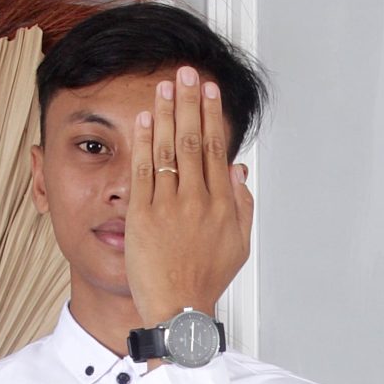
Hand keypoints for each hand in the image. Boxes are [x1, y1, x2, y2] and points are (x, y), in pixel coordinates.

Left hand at [124, 65, 254, 326]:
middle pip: (193, 139)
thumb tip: (238, 170)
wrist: (179, 310)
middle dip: (190, 101)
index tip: (208, 91)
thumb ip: (242, 205)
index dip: (212, 115)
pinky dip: (143, 142)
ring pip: (168, 149)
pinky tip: (142, 120)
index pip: (216, 148)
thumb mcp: (238, 245)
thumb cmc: (205, 281)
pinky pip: (143, 170)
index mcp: (223, 205)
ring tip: (164, 86)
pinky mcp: (144, 215)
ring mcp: (170, 206)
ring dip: (165, 112)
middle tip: (186, 73)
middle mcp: (199, 201)